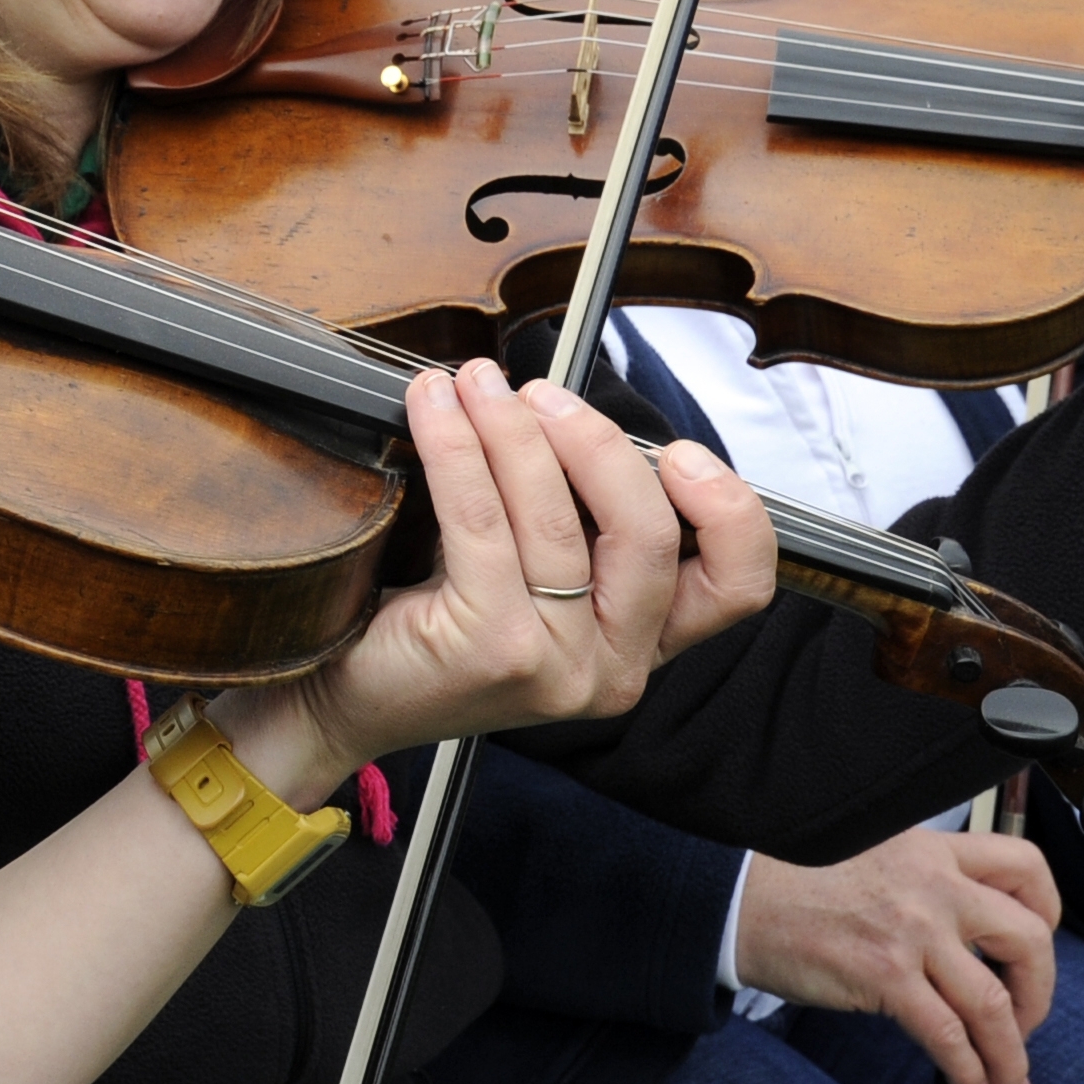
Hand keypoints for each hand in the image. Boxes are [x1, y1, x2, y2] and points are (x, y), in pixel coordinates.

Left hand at [286, 365, 775, 779]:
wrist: (345, 700)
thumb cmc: (436, 627)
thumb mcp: (532, 578)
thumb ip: (581, 518)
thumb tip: (569, 408)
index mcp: (640, 644)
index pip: (738, 585)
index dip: (730, 510)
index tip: (679, 453)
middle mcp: (613, 667)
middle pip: (651, 533)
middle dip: (598, 442)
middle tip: (541, 395)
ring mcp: (558, 666)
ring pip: (558, 518)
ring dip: (512, 429)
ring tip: (474, 384)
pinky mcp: (494, 649)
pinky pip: (483, 520)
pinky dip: (458, 447)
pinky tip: (435, 409)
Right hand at [732, 829, 1061, 1083]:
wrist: (738, 898)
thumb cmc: (794, 885)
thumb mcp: (874, 859)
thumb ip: (922, 887)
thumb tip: (962, 948)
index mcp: (932, 851)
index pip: (1024, 866)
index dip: (1048, 912)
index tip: (1038, 945)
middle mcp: (933, 886)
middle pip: (1028, 939)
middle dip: (1040, 993)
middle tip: (1027, 1022)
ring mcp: (912, 931)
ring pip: (993, 1001)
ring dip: (1011, 1051)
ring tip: (1011, 1080)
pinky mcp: (884, 975)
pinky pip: (947, 1035)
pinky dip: (969, 1069)